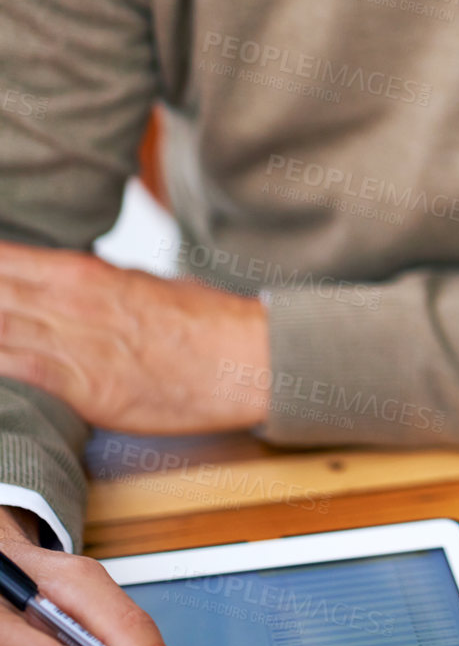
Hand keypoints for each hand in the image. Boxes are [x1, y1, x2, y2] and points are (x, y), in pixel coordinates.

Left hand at [0, 242, 270, 432]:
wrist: (246, 357)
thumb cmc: (203, 325)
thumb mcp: (141, 288)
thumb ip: (94, 289)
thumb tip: (62, 289)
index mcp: (81, 272)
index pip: (2, 260)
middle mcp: (69, 300)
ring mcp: (75, 342)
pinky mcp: (86, 385)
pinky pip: (18, 370)